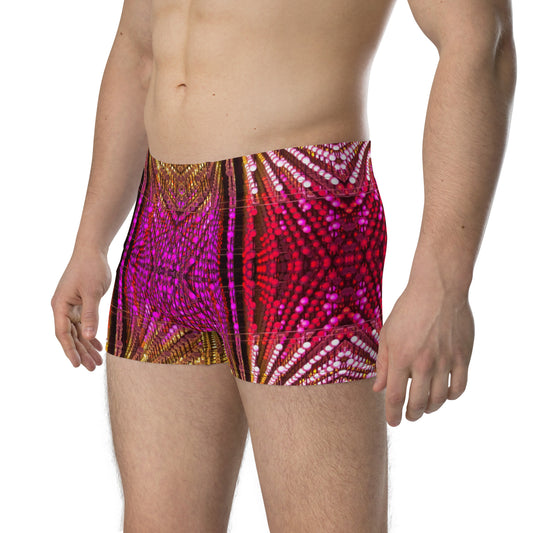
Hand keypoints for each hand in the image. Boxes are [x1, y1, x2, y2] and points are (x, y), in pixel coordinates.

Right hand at [51, 248, 111, 370]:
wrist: (92, 251)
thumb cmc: (91, 268)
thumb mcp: (92, 292)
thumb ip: (91, 315)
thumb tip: (88, 337)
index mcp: (60, 306)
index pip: (63, 334)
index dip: (70, 351)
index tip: (77, 365)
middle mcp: (62, 308)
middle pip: (71, 336)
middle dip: (81, 353)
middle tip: (92, 368)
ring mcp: (70, 306)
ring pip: (78, 332)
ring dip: (87, 346)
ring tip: (97, 362)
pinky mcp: (80, 303)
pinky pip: (83, 324)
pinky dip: (90, 335)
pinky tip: (98, 345)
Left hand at [372, 278, 474, 425]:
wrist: (437, 290)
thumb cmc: (407, 310)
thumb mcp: (387, 335)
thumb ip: (383, 364)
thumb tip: (379, 389)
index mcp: (401, 357)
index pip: (396, 397)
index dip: (393, 414)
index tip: (393, 422)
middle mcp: (423, 363)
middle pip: (418, 403)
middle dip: (411, 414)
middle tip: (409, 416)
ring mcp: (445, 361)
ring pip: (440, 399)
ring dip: (431, 408)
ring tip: (425, 408)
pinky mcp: (462, 356)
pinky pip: (459, 386)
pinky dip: (451, 396)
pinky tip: (445, 395)